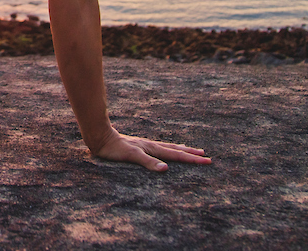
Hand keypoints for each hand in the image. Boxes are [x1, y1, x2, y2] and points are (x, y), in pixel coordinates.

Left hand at [93, 131, 212, 171]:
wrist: (100, 137)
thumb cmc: (114, 149)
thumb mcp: (131, 156)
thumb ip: (148, 162)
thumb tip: (166, 169)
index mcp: (152, 148)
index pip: (176, 155)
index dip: (192, 159)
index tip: (207, 161)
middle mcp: (151, 146)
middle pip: (176, 150)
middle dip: (191, 154)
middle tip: (206, 157)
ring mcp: (146, 145)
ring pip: (169, 148)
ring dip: (182, 150)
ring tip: (193, 150)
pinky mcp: (140, 146)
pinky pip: (160, 148)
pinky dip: (169, 149)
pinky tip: (166, 150)